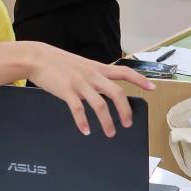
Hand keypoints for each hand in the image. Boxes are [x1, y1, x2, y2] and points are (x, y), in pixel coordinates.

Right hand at [23, 42, 154, 136]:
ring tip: (110, 132)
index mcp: (98, 68)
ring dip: (107, 122)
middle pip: (117, 93)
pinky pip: (78, 109)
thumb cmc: (59, 63)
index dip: (140, 79)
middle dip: (125, 110)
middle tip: (128, 124)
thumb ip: (95, 75)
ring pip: (100, 104)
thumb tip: (106, 88)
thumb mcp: (82, 65)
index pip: (124, 72)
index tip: (152, 87)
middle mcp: (92, 75)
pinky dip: (83, 122)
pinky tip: (86, 130)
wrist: (37, 58)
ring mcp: (80, 83)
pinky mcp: (66, 91)